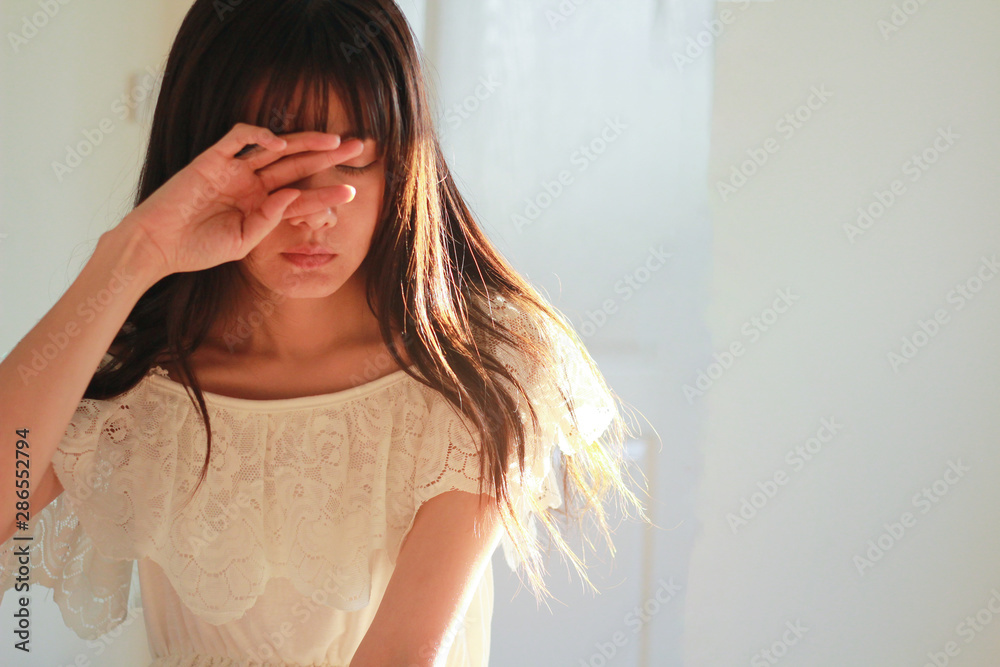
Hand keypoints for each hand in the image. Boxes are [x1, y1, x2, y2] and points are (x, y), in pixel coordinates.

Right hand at [115, 122, 364, 278]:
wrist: (157, 246)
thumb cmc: (197, 248)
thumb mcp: (242, 242)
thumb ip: (269, 220)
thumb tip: (292, 195)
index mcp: (260, 207)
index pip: (300, 197)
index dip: (325, 194)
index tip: (352, 192)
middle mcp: (251, 185)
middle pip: (296, 165)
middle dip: (327, 156)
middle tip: (359, 148)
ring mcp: (233, 170)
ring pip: (276, 148)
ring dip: (304, 142)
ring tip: (333, 142)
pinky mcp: (212, 159)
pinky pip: (238, 138)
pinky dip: (258, 135)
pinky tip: (279, 142)